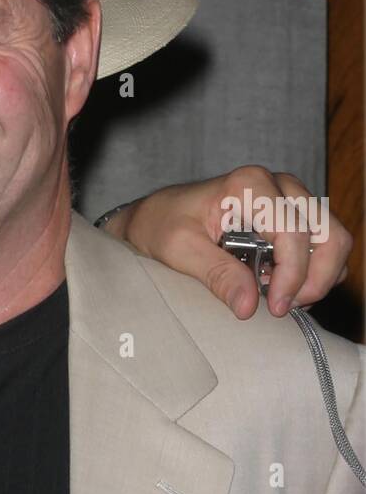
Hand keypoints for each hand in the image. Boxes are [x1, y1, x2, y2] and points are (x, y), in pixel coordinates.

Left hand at [103, 167, 351, 318]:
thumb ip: (216, 274)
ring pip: (335, 241)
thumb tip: (249, 307)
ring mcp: (292, 200)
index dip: (291, 276)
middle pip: (329, 235)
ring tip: (279, 299)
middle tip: (281, 309)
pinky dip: (315, 272)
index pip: (294, 233)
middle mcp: (280, 186)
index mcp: (250, 185)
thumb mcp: (179, 249)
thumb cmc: (163, 224)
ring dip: (317, 278)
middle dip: (313, 280)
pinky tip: (281, 287)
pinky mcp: (296, 217)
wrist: (158, 216)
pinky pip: (326, 247)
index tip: (273, 308)